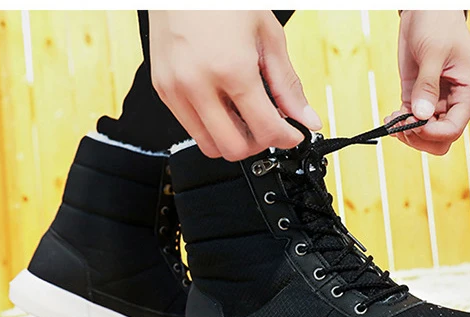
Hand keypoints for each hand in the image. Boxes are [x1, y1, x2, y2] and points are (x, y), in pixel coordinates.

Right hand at [148, 11, 321, 160]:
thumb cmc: (224, 2)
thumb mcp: (268, 37)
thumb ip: (288, 84)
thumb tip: (307, 118)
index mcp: (231, 69)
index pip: (265, 129)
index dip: (287, 138)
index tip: (294, 135)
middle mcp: (198, 85)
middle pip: (234, 149)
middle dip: (258, 143)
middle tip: (269, 126)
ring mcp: (176, 90)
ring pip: (209, 146)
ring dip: (233, 140)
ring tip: (246, 117)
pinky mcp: (162, 91)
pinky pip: (191, 129)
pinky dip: (212, 127)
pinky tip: (225, 106)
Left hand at [386, 11, 469, 154]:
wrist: (426, 11)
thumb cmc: (438, 26)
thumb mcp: (433, 54)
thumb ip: (427, 86)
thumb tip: (421, 116)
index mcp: (467, 94)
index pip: (453, 130)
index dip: (431, 133)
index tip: (412, 123)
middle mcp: (453, 102)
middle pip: (440, 139)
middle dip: (420, 138)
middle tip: (400, 125)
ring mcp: (435, 101)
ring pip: (425, 134)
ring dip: (408, 133)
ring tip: (392, 122)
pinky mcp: (418, 96)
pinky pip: (411, 121)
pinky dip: (400, 124)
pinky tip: (390, 118)